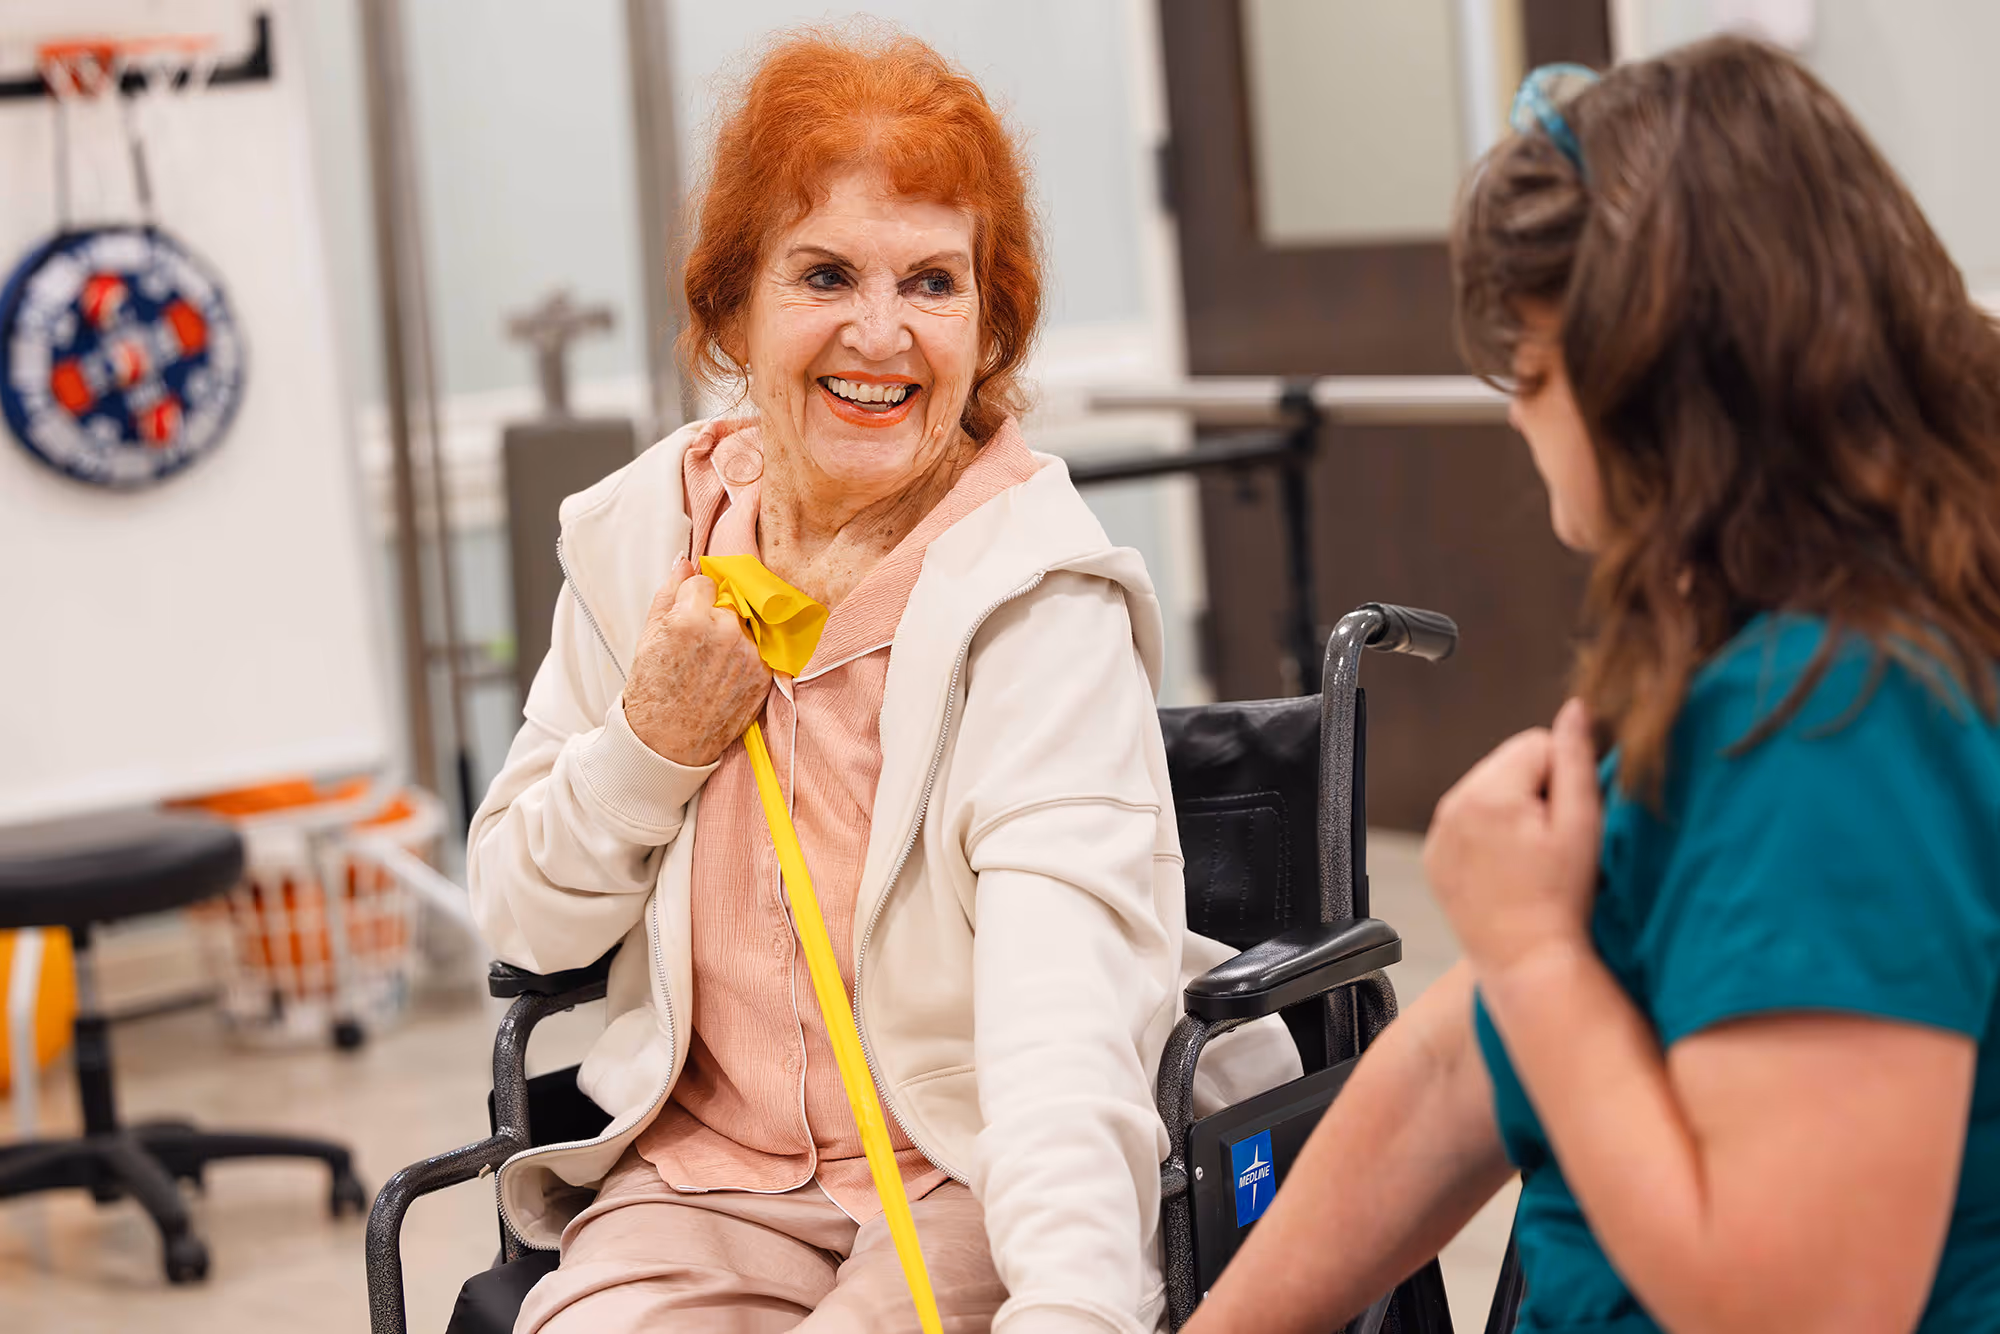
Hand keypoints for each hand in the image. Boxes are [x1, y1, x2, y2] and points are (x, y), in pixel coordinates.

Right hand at [622, 557, 771, 765]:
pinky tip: (723, 676)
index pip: (704, 581)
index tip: (684, 620)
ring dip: (731, 636)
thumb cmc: (652, 690)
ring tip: (709, 665)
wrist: (667, 742)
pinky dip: (744, 657)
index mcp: (692, 618)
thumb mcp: (648, 636)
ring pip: (744, 625)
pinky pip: (757, 649)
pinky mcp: (764, 674)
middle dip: (714, 615)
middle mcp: (726, 632)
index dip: (691, 600)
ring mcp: (749, 655)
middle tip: (696, 647)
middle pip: (727, 602)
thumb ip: (669, 593)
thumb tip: (683, 561)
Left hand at [1423, 698, 1602, 978]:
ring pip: (1488, 791)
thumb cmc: (1562, 898)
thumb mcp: (1582, 824)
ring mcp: (1438, 832)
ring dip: (1512, 812)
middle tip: (1549, 843)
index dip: (1563, 777)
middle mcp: (1452, 805)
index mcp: (1488, 792)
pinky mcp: (1434, 856)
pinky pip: (1466, 822)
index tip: (1565, 820)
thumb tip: (1576, 706)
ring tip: (1530, 859)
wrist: (1527, 960)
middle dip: (1535, 791)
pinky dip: (1487, 835)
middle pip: (1508, 765)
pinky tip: (1507, 870)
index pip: (1536, 742)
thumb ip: (1577, 759)